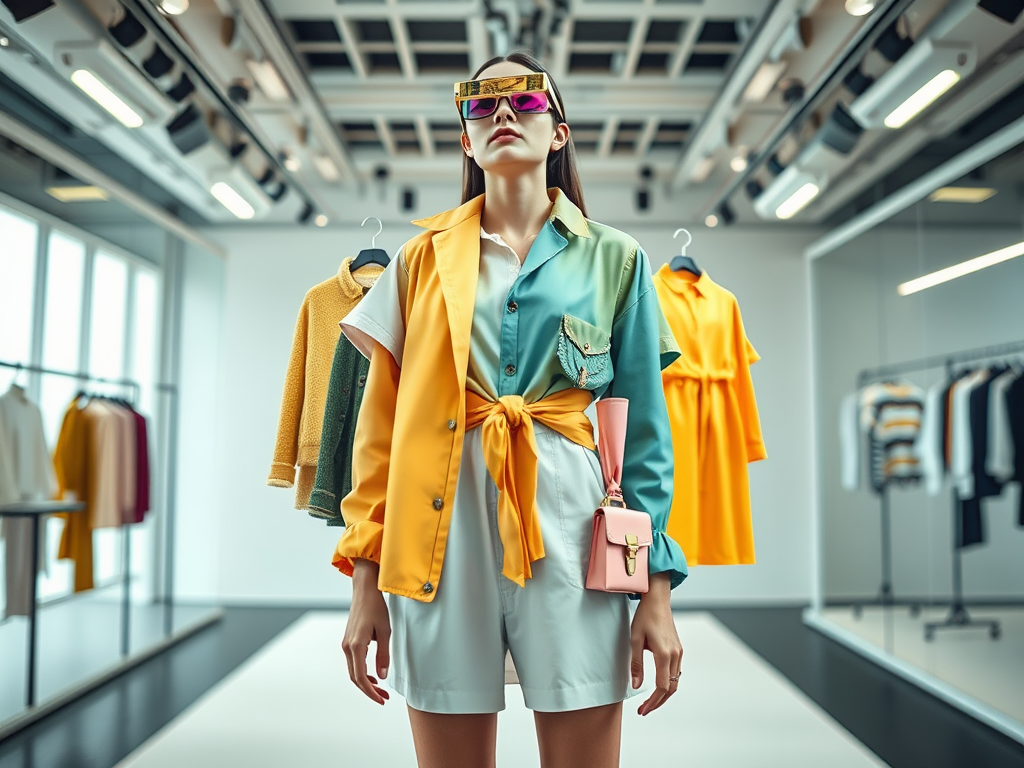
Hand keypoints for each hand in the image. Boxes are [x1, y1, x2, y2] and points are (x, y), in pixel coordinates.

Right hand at [341, 559, 391, 704]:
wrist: (365, 590)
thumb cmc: (376, 607)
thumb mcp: (385, 631)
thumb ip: (383, 655)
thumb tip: (382, 677)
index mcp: (356, 646)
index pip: (361, 678)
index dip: (370, 692)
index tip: (381, 700)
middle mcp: (347, 647)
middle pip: (355, 678)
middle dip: (369, 691)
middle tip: (384, 698)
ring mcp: (346, 644)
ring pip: (353, 671)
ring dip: (365, 683)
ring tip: (380, 690)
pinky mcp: (348, 641)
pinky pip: (353, 662)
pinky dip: (362, 673)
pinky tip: (373, 676)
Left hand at [629, 572, 682, 715]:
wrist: (657, 599)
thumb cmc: (645, 616)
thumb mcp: (634, 639)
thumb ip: (636, 664)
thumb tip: (637, 685)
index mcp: (664, 654)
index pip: (662, 687)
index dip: (653, 702)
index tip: (642, 710)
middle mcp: (675, 655)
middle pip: (671, 688)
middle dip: (658, 702)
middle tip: (644, 710)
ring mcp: (679, 652)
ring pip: (675, 682)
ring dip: (664, 694)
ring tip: (650, 702)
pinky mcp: (678, 649)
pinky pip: (676, 672)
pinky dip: (668, 683)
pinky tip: (658, 686)